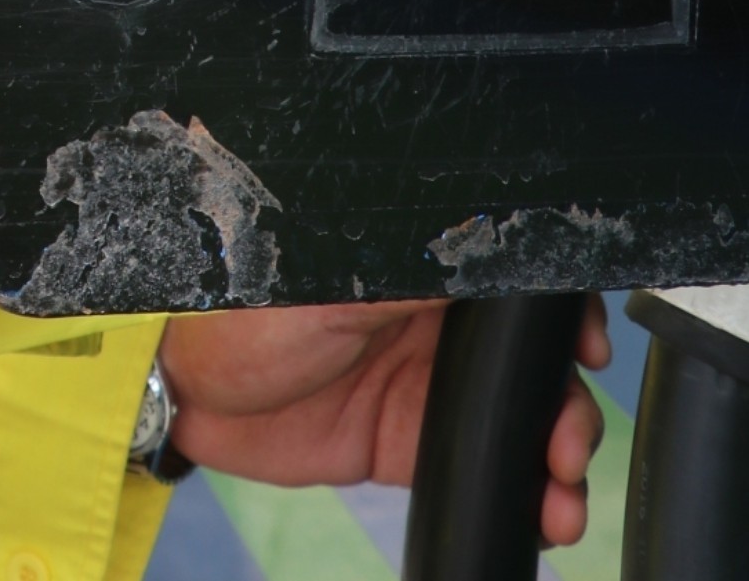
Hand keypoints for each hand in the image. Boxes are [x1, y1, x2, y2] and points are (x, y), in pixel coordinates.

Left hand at [162, 296, 608, 550]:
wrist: (176, 372)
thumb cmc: (240, 289)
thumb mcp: (336, 265)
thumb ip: (416, 267)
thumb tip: (492, 250)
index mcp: (420, 252)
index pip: (513, 274)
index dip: (559, 314)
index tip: (583, 349)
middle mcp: (432, 313)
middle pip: (528, 354)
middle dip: (562, 399)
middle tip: (565, 439)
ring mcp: (422, 377)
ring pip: (516, 416)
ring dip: (554, 453)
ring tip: (561, 489)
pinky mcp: (403, 439)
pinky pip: (477, 464)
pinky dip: (519, 490)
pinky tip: (541, 510)